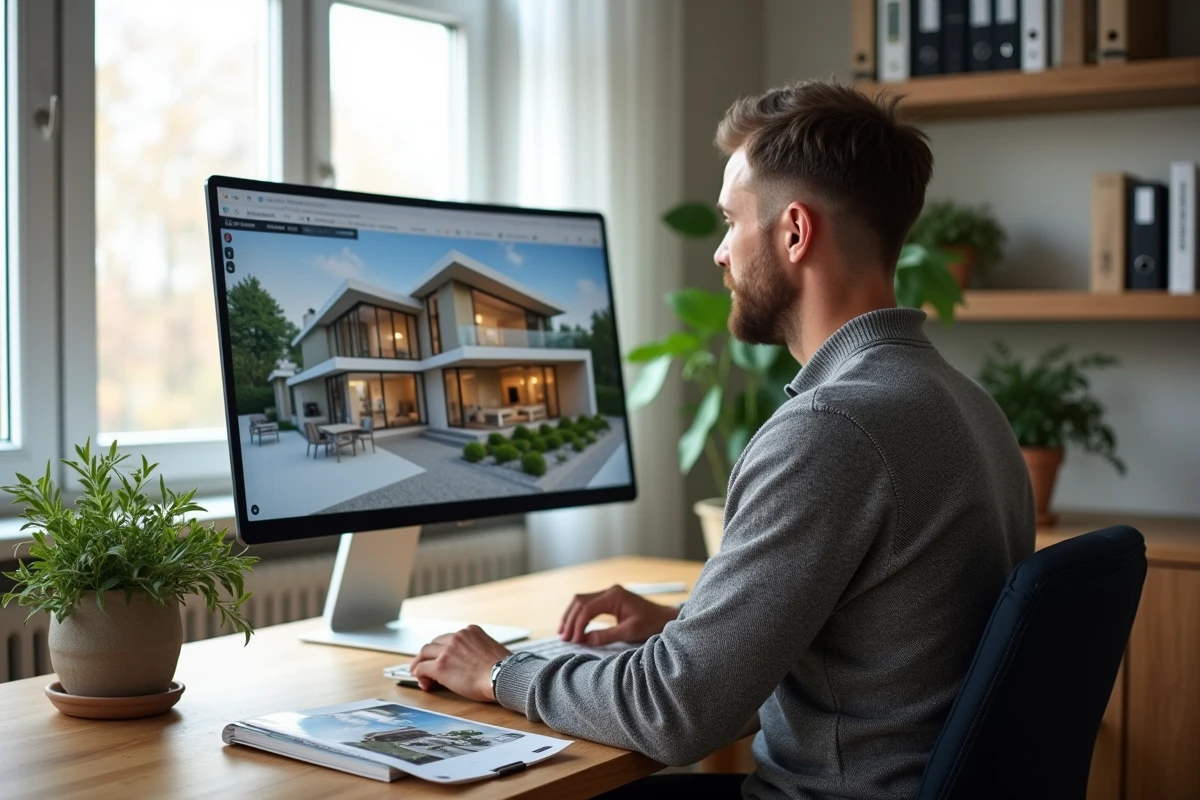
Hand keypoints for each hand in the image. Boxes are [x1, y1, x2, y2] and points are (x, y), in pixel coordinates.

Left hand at [409, 625, 510, 701]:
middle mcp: (457, 637)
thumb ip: (480, 650)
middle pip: (435, 643)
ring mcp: (447, 650)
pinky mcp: (440, 666)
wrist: (503, 676)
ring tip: (419, 674)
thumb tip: (477, 661)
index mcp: (471, 631)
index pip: (450, 638)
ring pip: (425, 652)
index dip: (443, 649)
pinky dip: (420, 674)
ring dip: (421, 663)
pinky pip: (422, 668)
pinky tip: (423, 682)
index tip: (442, 657)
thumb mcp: (492, 649)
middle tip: (426, 665)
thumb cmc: (504, 669)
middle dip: (429, 654)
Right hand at [559, 584, 679, 645]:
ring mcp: (609, 593)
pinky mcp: (609, 599)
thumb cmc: (651, 624)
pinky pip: (588, 604)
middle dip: (570, 619)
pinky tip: (574, 627)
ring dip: (571, 616)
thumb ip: (607, 635)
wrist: (665, 618)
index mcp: (614, 595)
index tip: (574, 640)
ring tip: (564, 633)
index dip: (578, 625)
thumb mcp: (630, 632)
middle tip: (564, 638)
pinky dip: (579, 615)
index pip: (587, 608)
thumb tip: (585, 640)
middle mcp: (609, 591)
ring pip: (581, 601)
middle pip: (580, 601)